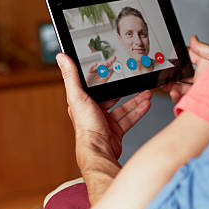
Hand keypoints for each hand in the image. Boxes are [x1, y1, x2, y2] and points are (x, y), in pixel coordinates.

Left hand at [57, 53, 151, 169]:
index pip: (95, 85)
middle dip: (125, 89)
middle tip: (134, 80)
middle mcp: (94, 112)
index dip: (104, 75)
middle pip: (113, 96)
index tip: (113, 66)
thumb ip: (71, 76)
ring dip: (136, 100)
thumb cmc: (86, 127)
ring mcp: (106, 122)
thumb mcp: (77, 96)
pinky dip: (138, 111)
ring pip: (123, 108)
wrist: (99, 150)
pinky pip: (129, 119)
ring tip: (146, 93)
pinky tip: (146, 105)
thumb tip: (62, 57)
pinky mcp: (116, 131)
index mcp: (83, 102)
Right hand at [164, 35, 208, 103]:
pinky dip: (175, 97)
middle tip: (163, 74)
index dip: (177, 59)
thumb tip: (193, 39)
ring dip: (171, 86)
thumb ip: (203, 49)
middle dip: (170, 75)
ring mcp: (200, 90)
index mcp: (205, 65)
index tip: (169, 59)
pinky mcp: (198, 101)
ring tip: (168, 85)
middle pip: (181, 75)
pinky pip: (183, 100)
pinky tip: (174, 94)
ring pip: (179, 88)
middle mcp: (202, 78)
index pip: (187, 59)